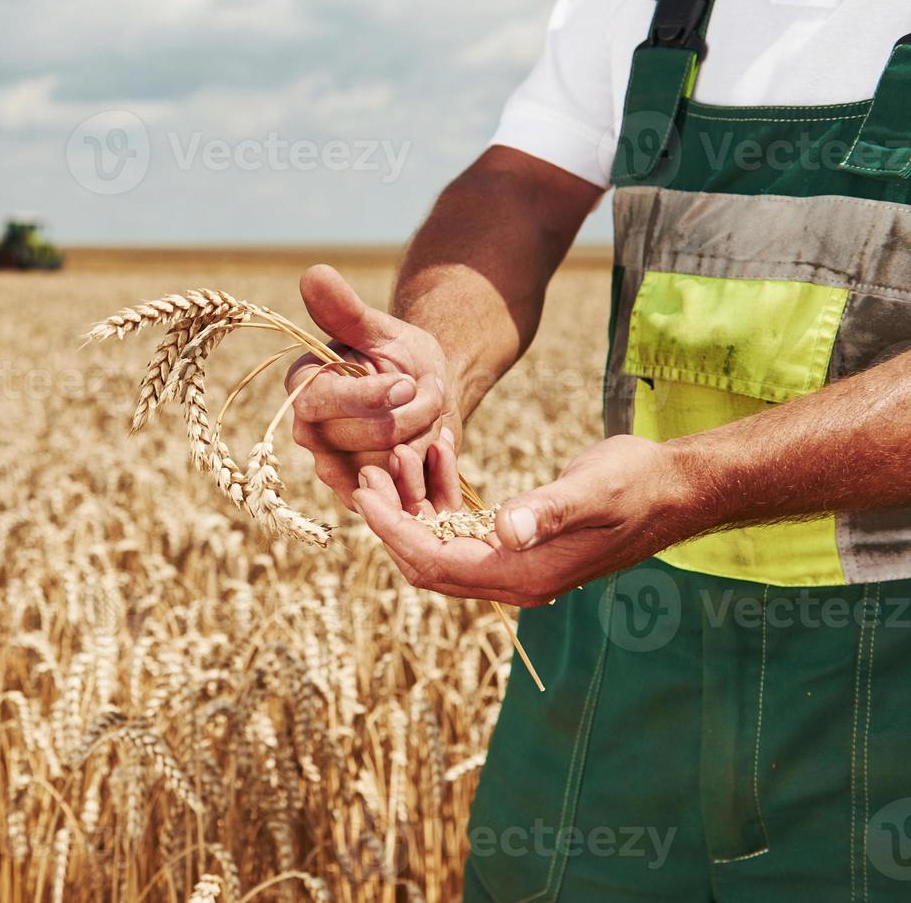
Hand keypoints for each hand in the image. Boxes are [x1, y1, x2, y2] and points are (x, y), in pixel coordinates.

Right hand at [285, 264, 460, 510]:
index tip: (406, 384)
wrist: (422, 393)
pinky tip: (430, 446)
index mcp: (303, 387)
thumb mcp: (381, 329)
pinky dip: (427, 469)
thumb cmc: (397, 356)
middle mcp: (308, 431)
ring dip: (425, 438)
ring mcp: (331, 468)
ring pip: (392, 466)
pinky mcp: (358, 495)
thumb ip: (346, 309)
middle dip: (414, 414)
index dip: (370, 397)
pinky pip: (401, 492)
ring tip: (428, 416)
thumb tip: (313, 273)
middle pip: (369, 438)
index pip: (324, 403)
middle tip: (427, 391)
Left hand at [351, 435, 703, 606]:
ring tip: (394, 457)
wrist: (675, 489)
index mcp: (524, 574)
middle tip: (366, 472)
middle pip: (427, 562)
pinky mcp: (519, 546)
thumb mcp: (593, 489)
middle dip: (391, 521)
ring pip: (440, 546)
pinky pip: (461, 531)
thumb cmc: (639, 484)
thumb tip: (505, 529)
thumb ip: (549, 511)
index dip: (393, 531)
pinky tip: (434, 457)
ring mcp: (516, 566)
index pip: (435, 563)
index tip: (363, 493)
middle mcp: (514, 580)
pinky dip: (439, 500)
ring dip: (412, 507)